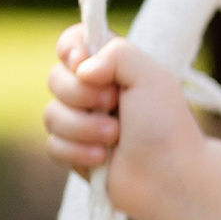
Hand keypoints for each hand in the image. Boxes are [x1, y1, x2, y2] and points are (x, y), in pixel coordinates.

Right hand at [43, 24, 201, 218]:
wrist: (170, 177)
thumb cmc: (166, 125)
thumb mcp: (151, 75)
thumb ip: (116, 53)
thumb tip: (82, 68)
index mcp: (113, 67)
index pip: (73, 42)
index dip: (70, 49)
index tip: (83, 62)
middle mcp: (94, 92)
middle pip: (54, 78)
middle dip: (81, 95)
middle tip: (114, 105)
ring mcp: (82, 123)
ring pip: (51, 115)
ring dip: (84, 127)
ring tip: (115, 138)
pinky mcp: (75, 153)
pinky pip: (53, 145)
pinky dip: (78, 152)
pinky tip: (103, 159)